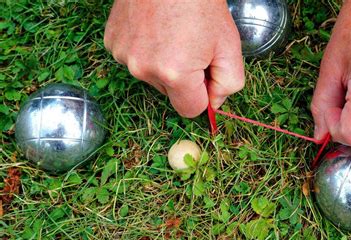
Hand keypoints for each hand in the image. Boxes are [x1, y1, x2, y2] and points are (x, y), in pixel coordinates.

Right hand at [104, 0, 243, 116]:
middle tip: (192, 46)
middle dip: (184, 78)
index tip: (207, 75)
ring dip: (163, 64)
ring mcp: (124, 55)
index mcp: (175, 74)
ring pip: (152, 76)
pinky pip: (135, 59)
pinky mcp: (112, 42)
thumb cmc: (201, 3)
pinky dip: (146, 50)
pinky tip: (154, 29)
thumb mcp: (229, 45)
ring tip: (172, 33)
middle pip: (171, 93)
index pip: (190, 110)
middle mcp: (143, 69)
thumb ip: (229, 83)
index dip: (203, 94)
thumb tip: (214, 103)